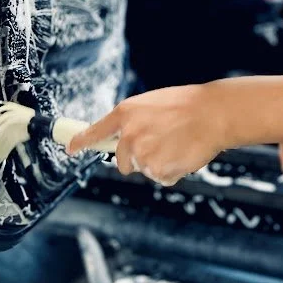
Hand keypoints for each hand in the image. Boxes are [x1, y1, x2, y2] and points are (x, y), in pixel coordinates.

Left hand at [67, 83, 228, 186]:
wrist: (212, 113)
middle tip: (162, 142)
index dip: (81, 141)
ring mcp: (141, 153)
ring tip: (177, 143)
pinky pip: (161, 177)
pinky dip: (172, 170)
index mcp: (125, 113)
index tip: (70, 149)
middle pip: (122, 161)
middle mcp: (128, 134)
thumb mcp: (152, 104)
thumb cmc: (187, 105)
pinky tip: (183, 152)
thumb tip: (123, 138)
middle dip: (138, 158)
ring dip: (159, 162)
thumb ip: (133, 121)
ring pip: (144, 169)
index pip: (96, 131)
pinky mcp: (156, 169)